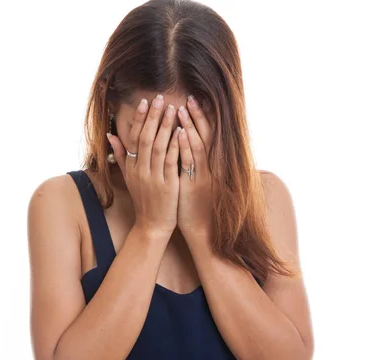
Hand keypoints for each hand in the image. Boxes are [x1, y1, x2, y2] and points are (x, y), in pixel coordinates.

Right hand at [107, 95, 179, 235]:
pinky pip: (171, 162)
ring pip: (158, 147)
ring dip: (165, 127)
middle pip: (146, 138)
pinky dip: (176, 146)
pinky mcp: (167, 185)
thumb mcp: (129, 178)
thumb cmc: (144, 200)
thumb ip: (121, 156)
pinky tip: (182, 132)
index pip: (134, 137)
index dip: (140, 119)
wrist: (152, 225)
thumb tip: (111, 136)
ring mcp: (153, 178)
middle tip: (161, 98)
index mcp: (132, 167)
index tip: (146, 102)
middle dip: (154, 117)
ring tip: (173, 109)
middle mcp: (140, 170)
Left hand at [176, 95, 213, 239]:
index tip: (194, 101)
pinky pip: (191, 161)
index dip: (201, 118)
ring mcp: (204, 174)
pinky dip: (186, 146)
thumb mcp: (198, 183)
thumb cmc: (198, 206)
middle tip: (189, 97)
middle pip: (205, 135)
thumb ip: (195, 164)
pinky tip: (179, 133)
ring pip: (198, 144)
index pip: (207, 136)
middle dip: (197, 116)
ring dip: (190, 125)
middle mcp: (210, 167)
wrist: (204, 230)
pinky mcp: (196, 183)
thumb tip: (185, 147)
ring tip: (181, 109)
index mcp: (210, 165)